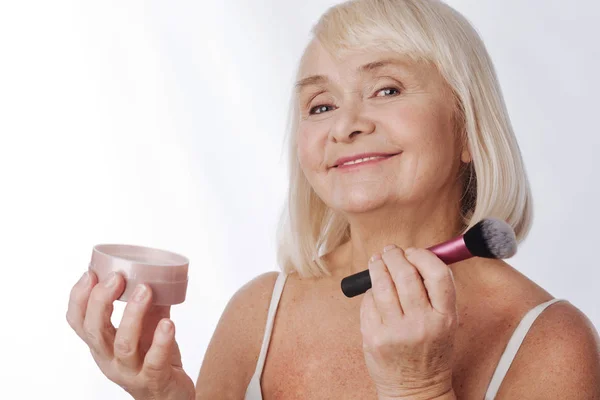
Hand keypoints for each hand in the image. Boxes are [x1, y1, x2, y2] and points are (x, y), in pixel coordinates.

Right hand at [66, 270, 194, 399]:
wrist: (171, 397)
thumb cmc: (154, 360)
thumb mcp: (146, 329)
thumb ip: (147, 305)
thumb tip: (152, 271)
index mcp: (102, 345)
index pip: (78, 322)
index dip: (79, 298)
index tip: (90, 272)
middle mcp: (109, 359)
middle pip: (95, 331)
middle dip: (101, 301)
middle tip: (117, 277)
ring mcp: (131, 372)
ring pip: (123, 345)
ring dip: (133, 314)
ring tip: (146, 289)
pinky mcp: (154, 380)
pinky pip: (155, 361)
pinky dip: (161, 341)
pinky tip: (169, 323)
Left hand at [360, 245, 457, 399]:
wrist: (415, 389)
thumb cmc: (431, 351)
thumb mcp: (446, 323)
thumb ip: (435, 292)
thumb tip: (416, 255)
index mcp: (445, 318)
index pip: (437, 274)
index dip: (423, 256)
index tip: (414, 251)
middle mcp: (421, 324)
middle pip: (405, 274)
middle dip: (395, 255)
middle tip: (391, 251)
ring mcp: (395, 331)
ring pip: (382, 285)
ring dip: (378, 266)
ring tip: (378, 261)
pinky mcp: (373, 337)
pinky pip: (368, 302)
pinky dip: (370, 292)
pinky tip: (374, 291)